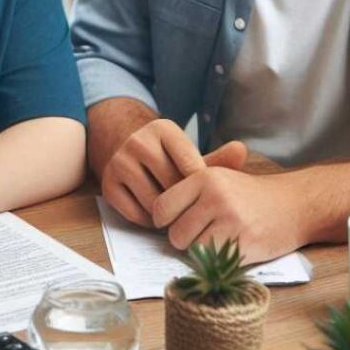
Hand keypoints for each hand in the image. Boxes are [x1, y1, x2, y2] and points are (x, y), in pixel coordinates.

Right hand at [101, 118, 245, 226]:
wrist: (124, 148)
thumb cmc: (166, 157)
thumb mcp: (188, 153)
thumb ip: (217, 159)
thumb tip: (241, 150)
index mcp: (162, 129)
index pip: (190, 165)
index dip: (201, 187)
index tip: (205, 195)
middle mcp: (137, 142)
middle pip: (172, 186)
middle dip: (185, 202)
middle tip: (193, 210)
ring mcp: (119, 163)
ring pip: (154, 202)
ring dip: (168, 214)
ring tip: (177, 213)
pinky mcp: (108, 185)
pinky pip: (136, 214)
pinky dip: (149, 220)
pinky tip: (156, 214)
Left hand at [151, 166, 305, 264]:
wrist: (293, 204)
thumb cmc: (247, 194)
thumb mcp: (218, 178)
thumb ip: (187, 190)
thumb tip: (152, 215)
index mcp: (203, 177)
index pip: (162, 207)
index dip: (164, 220)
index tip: (174, 222)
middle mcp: (215, 197)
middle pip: (175, 234)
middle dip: (183, 239)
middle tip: (198, 235)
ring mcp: (231, 221)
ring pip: (194, 250)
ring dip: (200, 253)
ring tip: (214, 241)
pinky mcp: (245, 244)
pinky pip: (216, 262)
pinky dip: (218, 261)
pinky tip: (229, 248)